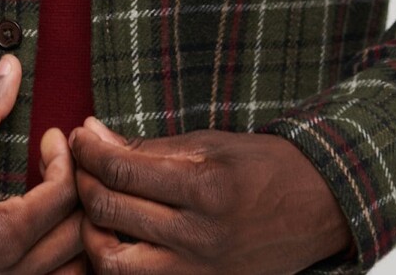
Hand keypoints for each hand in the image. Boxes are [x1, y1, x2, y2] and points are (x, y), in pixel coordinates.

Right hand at [0, 54, 83, 274]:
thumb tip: (11, 65)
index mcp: (1, 239)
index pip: (64, 197)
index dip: (64, 158)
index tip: (50, 136)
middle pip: (76, 239)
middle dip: (77, 194)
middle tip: (59, 163)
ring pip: (67, 273)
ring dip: (70, 235)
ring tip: (55, 199)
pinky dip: (52, 262)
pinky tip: (37, 232)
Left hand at [69, 118, 354, 273]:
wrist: (316, 208)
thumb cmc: (261, 166)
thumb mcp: (208, 143)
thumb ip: (147, 146)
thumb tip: (93, 134)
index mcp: (205, 189)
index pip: (122, 171)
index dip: (89, 150)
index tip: (78, 134)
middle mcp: (200, 237)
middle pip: (110, 214)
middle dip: (83, 183)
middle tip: (80, 163)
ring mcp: (200, 273)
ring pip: (114, 264)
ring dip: (91, 233)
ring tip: (93, 206)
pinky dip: (117, 263)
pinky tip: (113, 237)